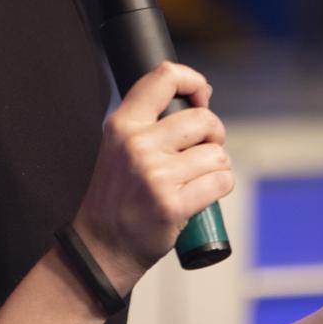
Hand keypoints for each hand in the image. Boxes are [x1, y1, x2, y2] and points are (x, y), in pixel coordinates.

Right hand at [74, 62, 233, 293]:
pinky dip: (220, 188)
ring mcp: (155, 174)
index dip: (193, 81)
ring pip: (217, 154)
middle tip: (200, 153)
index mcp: (122, 124)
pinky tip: (201, 196)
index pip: (164, 77)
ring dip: (216, 167)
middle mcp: (136, 144)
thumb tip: (202, 94)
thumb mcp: (119, 146)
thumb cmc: (117, 195)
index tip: (201, 96)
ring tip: (194, 180)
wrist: (101, 246)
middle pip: (203, 119)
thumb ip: (151, 120)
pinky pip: (221, 182)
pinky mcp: (172, 203)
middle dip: (214, 136)